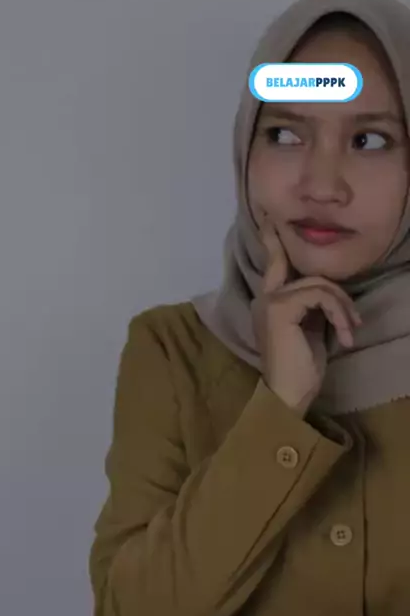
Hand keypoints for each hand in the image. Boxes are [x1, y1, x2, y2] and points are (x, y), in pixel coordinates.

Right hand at [251, 216, 360, 415]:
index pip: (273, 264)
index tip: (270, 219)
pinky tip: (345, 336)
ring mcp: (270, 303)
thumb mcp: (310, 330)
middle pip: (299, 268)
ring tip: (351, 331)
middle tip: (343, 311)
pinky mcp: (281, 310)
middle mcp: (265, 299)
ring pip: (318, 283)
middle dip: (324, 282)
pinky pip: (320, 295)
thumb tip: (328, 292)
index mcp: (269, 304)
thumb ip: (310, 307)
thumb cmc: (300, 370)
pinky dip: (339, 313)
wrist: (286, 396)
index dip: (272, 240)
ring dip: (343, 307)